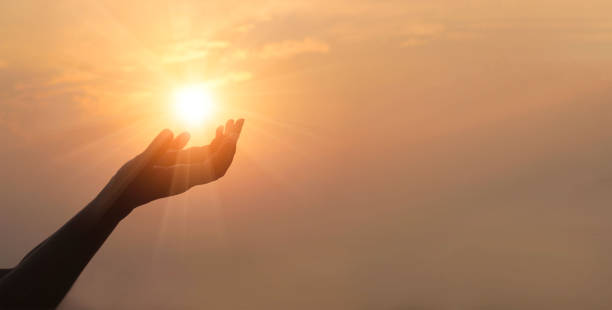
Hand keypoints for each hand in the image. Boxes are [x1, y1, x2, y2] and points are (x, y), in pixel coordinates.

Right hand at [97, 119, 243, 210]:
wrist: (122, 199)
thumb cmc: (128, 183)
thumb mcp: (139, 163)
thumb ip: (156, 148)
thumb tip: (172, 131)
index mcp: (183, 180)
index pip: (213, 168)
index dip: (225, 152)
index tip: (231, 134)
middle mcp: (190, 178)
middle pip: (221, 163)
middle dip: (232, 143)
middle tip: (239, 121)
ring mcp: (188, 173)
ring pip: (216, 159)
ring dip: (226, 142)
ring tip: (232, 122)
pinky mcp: (183, 168)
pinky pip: (207, 157)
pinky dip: (215, 143)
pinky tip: (217, 129)